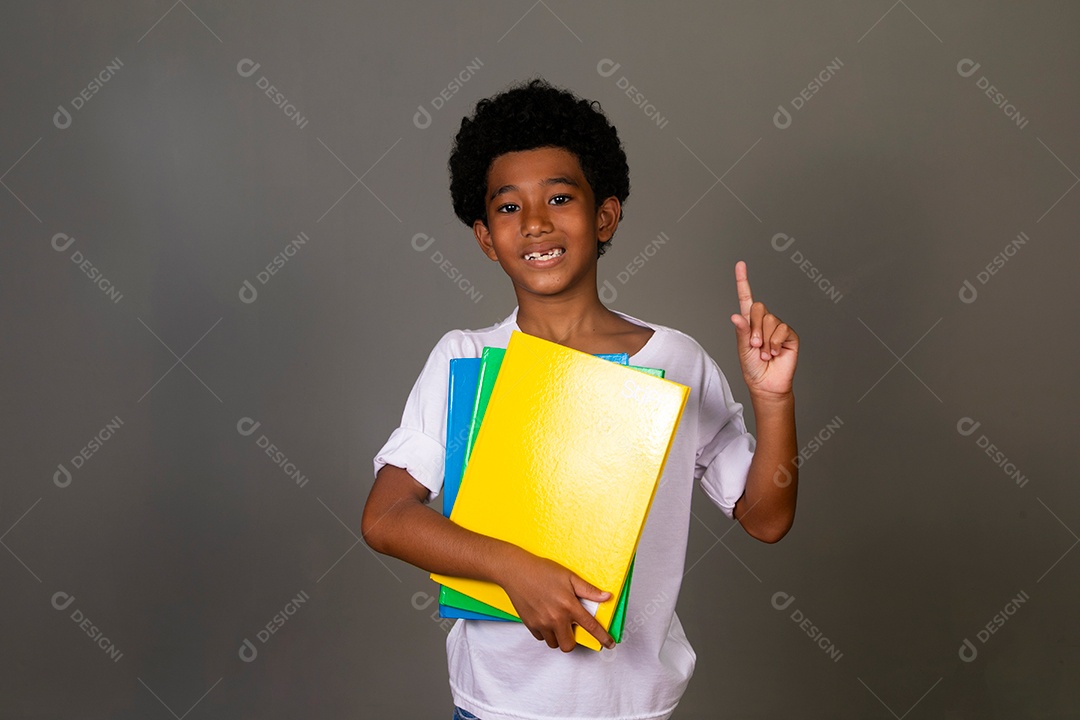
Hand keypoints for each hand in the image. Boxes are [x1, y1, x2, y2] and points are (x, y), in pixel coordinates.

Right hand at [499, 548, 614, 651]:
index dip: (602, 637)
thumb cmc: (542, 571)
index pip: (591, 627)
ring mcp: (542, 623)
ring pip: (554, 643)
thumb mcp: (569, 577)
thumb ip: (588, 590)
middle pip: (569, 645)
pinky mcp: (530, 624)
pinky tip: (546, 618)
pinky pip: (541, 637)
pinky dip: (546, 632)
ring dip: (558, 637)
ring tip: (557, 622)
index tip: (609, 644)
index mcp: (569, 606)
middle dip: (573, 640)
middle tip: (571, 627)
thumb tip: (606, 597)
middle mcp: (556, 618)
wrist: (516, 571)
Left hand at [729, 260, 798, 397]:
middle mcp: (764, 322)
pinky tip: (774, 353)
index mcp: (749, 323)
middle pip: (758, 308)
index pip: (746, 298)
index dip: (743, 281)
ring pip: (769, 320)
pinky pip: (781, 330)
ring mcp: (778, 327)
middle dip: (754, 328)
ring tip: (764, 352)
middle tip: (755, 345)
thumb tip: (736, 316)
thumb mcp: (742, 350)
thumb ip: (741, 332)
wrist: (767, 384)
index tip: (740, 264)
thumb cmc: (753, 368)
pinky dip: (775, 343)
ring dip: (764, 339)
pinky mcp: (789, 335)